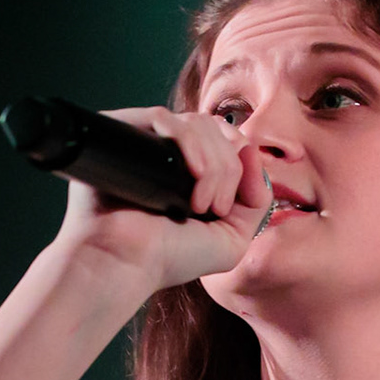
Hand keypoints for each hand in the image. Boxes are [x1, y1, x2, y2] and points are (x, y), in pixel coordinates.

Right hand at [52, 106, 271, 294]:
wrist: (124, 263)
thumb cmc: (170, 259)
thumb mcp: (233, 239)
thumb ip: (256, 198)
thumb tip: (250, 150)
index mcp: (193, 172)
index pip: (228, 140)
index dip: (240, 162)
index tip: (226, 205)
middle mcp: (170, 154)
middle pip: (217, 130)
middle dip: (228, 170)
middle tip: (212, 209)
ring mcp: (147, 142)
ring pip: (198, 122)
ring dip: (213, 164)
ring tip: (197, 204)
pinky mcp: (123, 132)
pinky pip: (165, 117)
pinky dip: (189, 144)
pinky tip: (192, 177)